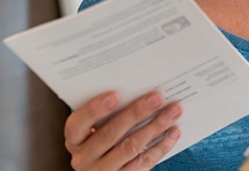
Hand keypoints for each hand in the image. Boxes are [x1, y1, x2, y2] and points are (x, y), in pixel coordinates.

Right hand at [64, 90, 182, 170]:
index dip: (95, 109)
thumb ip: (111, 110)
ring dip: (155, 127)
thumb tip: (140, 85)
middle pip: (110, 134)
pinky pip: (143, 163)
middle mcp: (83, 157)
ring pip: (130, 147)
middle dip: (136, 113)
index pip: (78, 124)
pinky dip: (161, 146)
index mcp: (75, 138)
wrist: (104, 169)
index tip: (115, 95)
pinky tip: (173, 132)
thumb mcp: (98, 125)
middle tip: (157, 97)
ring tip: (173, 110)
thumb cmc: (104, 135)